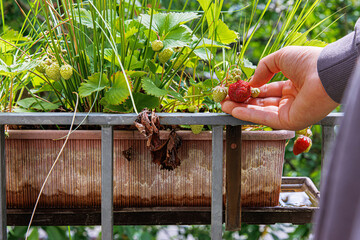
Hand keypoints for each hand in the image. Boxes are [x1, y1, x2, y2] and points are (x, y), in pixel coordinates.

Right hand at [221, 46, 338, 129]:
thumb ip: (263, 68)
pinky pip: (265, 118)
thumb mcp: (281, 57)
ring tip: (223, 105)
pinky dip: (248, 115)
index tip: (234, 90)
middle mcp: (291, 100)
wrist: (325, 72)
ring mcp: (290, 112)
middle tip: (224, 100)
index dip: (250, 90)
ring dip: (241, 109)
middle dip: (242, 102)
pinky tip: (234, 110)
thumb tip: (250, 82)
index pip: (267, 90)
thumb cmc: (308, 61)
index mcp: (292, 85)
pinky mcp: (289, 122)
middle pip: (262, 103)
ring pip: (260, 112)